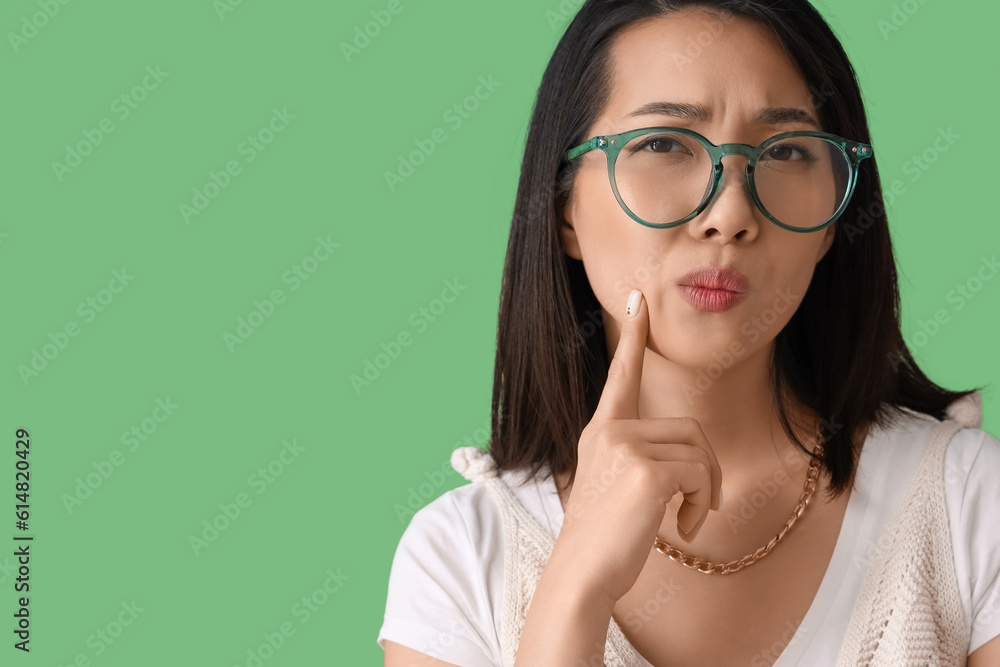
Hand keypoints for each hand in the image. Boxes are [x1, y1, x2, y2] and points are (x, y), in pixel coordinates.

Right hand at [553, 288, 722, 605]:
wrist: (581, 574)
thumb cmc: (602, 539)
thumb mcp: (614, 486)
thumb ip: (637, 458)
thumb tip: (688, 457)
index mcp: (601, 431)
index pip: (621, 376)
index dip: (632, 337)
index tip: (638, 300)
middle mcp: (610, 431)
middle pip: (690, 430)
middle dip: (707, 472)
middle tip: (699, 508)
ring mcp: (625, 447)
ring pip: (700, 453)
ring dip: (707, 492)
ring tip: (687, 521)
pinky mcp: (646, 471)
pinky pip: (700, 474)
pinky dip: (704, 506)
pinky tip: (683, 529)